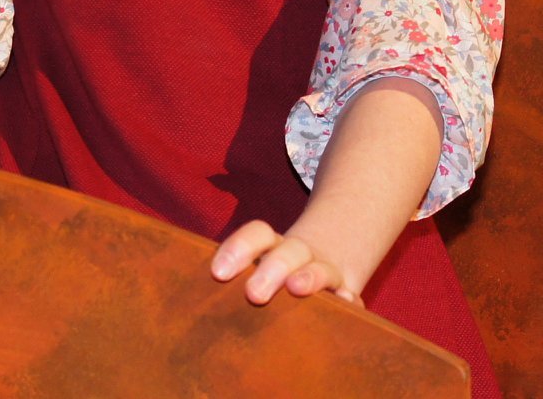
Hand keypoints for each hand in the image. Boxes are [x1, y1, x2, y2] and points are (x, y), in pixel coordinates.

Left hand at [211, 219, 363, 306]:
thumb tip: (193, 307)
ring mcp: (325, 271)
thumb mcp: (252, 271)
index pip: (257, 235)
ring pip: (319, 269)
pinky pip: (350, 296)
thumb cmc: (271, 275)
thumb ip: (232, 279)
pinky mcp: (346, 293)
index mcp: (271, 246)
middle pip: (287, 251)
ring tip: (297, 287)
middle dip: (270, 269)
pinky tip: (345, 303)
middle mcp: (298, 254)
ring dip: (309, 276)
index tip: (218, 273)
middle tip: (253, 294)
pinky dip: (349, 300)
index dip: (238, 248)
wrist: (323, 258)